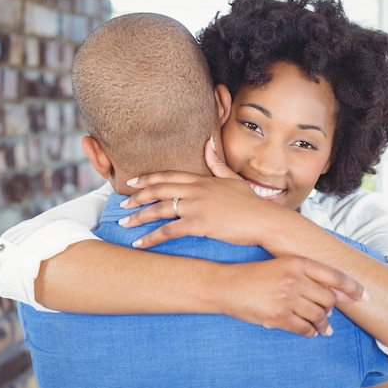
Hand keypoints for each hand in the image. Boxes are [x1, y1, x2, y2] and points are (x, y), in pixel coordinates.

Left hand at [121, 140, 289, 247]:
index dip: (148, 178)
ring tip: (125, 224)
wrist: (265, 220)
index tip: (132, 183)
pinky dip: (151, 238)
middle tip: (122, 204)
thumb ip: (217, 163)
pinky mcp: (198, 223)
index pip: (169, 176)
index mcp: (203, 179)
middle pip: (159, 190)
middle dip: (137, 197)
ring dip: (138, 217)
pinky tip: (140, 244)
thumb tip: (208, 143)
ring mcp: (196, 206)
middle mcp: (196, 190)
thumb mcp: (233, 179)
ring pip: (159, 209)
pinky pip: (168, 230)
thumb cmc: (252, 204)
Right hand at [219, 255, 366, 336]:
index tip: (364, 296)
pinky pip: (305, 329)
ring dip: (323, 323)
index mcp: (297, 262)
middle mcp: (295, 279)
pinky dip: (311, 332)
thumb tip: (340, 293)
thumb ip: (309, 275)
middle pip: (328, 299)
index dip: (353, 287)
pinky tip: (311, 331)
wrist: (228, 285)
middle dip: (331, 308)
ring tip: (324, 326)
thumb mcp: (282, 266)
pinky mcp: (279, 317)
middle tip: (328, 313)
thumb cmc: (255, 275)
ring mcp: (287, 299)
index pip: (334, 276)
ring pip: (319, 316)